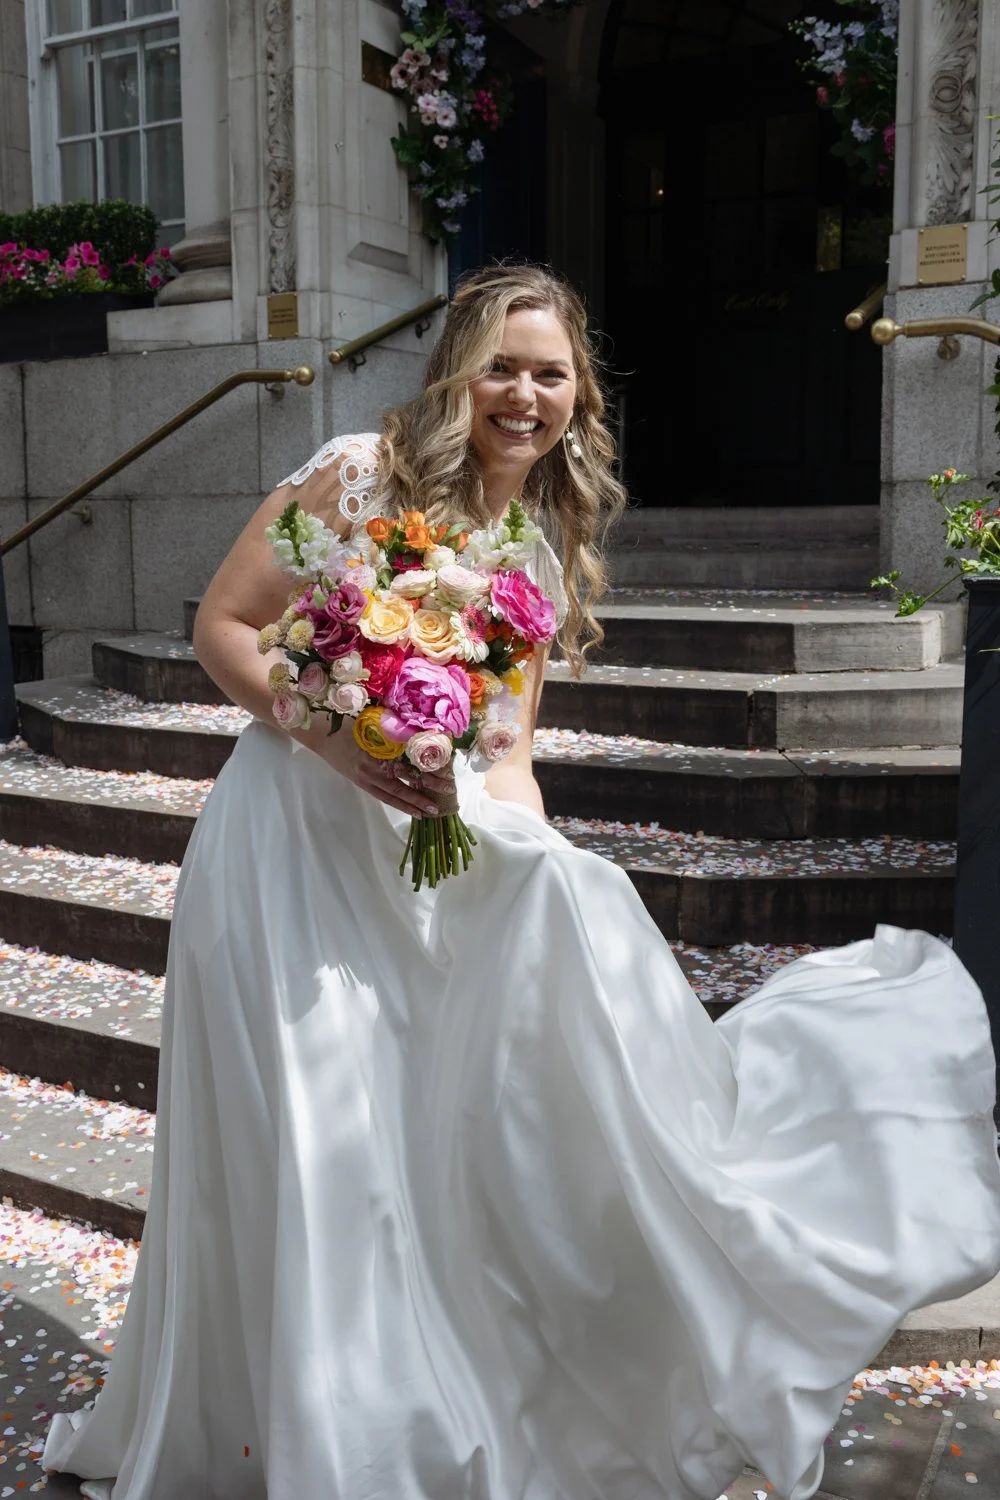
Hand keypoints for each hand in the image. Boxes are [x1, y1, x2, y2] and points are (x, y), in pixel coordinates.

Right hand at [300, 717, 456, 818]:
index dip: (429, 767)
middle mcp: (376, 762)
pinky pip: (385, 797)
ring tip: (433, 810)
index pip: (412, 758)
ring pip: (397, 792)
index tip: (447, 771)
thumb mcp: (375, 720)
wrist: (322, 734)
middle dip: (429, 786)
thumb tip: (423, 730)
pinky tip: (414, 811)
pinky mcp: (362, 783)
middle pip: (408, 777)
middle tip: (449, 793)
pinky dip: (400, 805)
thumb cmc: (350, 722)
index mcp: (382, 744)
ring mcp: (368, 775)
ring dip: (416, 802)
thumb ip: (396, 728)